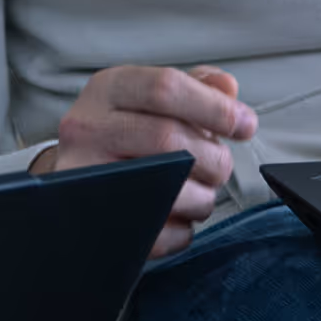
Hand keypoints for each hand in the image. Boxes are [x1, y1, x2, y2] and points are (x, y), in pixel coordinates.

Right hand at [35, 63, 256, 255]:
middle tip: (221, 165)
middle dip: (213, 157)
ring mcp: (87, 178)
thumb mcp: (147, 97)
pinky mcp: (94, 223)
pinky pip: (159, 233)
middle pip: (169, 139)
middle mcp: (88, 129)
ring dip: (203, 196)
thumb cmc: (121, 131)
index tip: (246, 125)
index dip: (216, 107)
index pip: (166, 88)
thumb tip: (227, 88)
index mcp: (107, 89)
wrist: (74, 176)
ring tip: (201, 190)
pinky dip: (183, 229)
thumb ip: (192, 87)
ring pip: (168, 189)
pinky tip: (179, 215)